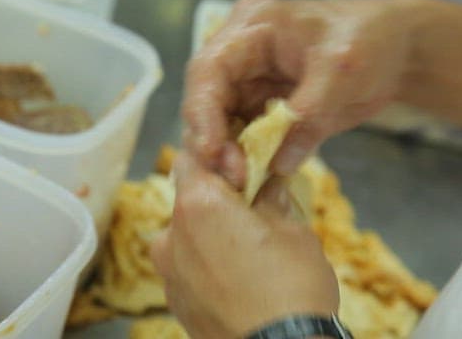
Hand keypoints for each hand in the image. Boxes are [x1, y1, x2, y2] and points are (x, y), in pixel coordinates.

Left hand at [151, 154, 338, 338]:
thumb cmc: (291, 287)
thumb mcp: (292, 230)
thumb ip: (271, 199)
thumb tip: (268, 184)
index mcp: (198, 205)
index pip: (192, 159)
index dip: (217, 160)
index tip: (242, 172)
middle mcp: (171, 236)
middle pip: (188, 200)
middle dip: (216, 200)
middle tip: (252, 211)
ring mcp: (169, 273)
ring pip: (187, 236)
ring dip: (210, 234)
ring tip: (247, 252)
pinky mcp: (175, 302)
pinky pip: (187, 269)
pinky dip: (206, 264)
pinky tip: (237, 279)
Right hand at [183, 0, 418, 178]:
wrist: (396, 52)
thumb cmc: (371, 42)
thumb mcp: (341, 73)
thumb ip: (308, 116)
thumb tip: (277, 164)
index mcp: (251, 29)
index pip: (208, 71)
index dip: (203, 112)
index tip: (211, 151)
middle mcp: (240, 55)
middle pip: (206, 101)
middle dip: (214, 141)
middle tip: (235, 177)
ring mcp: (249, 83)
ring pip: (220, 124)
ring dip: (228, 155)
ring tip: (244, 182)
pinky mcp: (261, 107)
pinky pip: (244, 136)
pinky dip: (248, 158)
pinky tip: (255, 178)